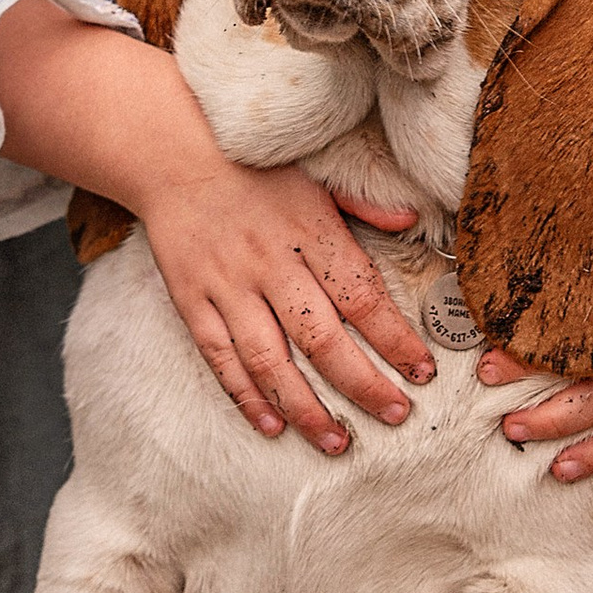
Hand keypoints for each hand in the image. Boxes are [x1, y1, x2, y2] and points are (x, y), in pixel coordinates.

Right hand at [0, 0, 437, 451]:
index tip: (422, 372)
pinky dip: (245, 395)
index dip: (395, 340)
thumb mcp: (315, 172)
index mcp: (310, 230)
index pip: (363, 296)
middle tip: (396, 415)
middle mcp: (270, 263)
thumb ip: (362, 203)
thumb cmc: (253, 163)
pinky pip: (219, 357)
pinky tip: (272, 425)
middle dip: (363, 384)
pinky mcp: (191, 299)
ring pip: (269, 359)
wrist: (170, 151)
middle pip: (322, 338)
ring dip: (306, 407)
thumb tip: (412, 221)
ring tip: (337, 441)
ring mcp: (227, 285)